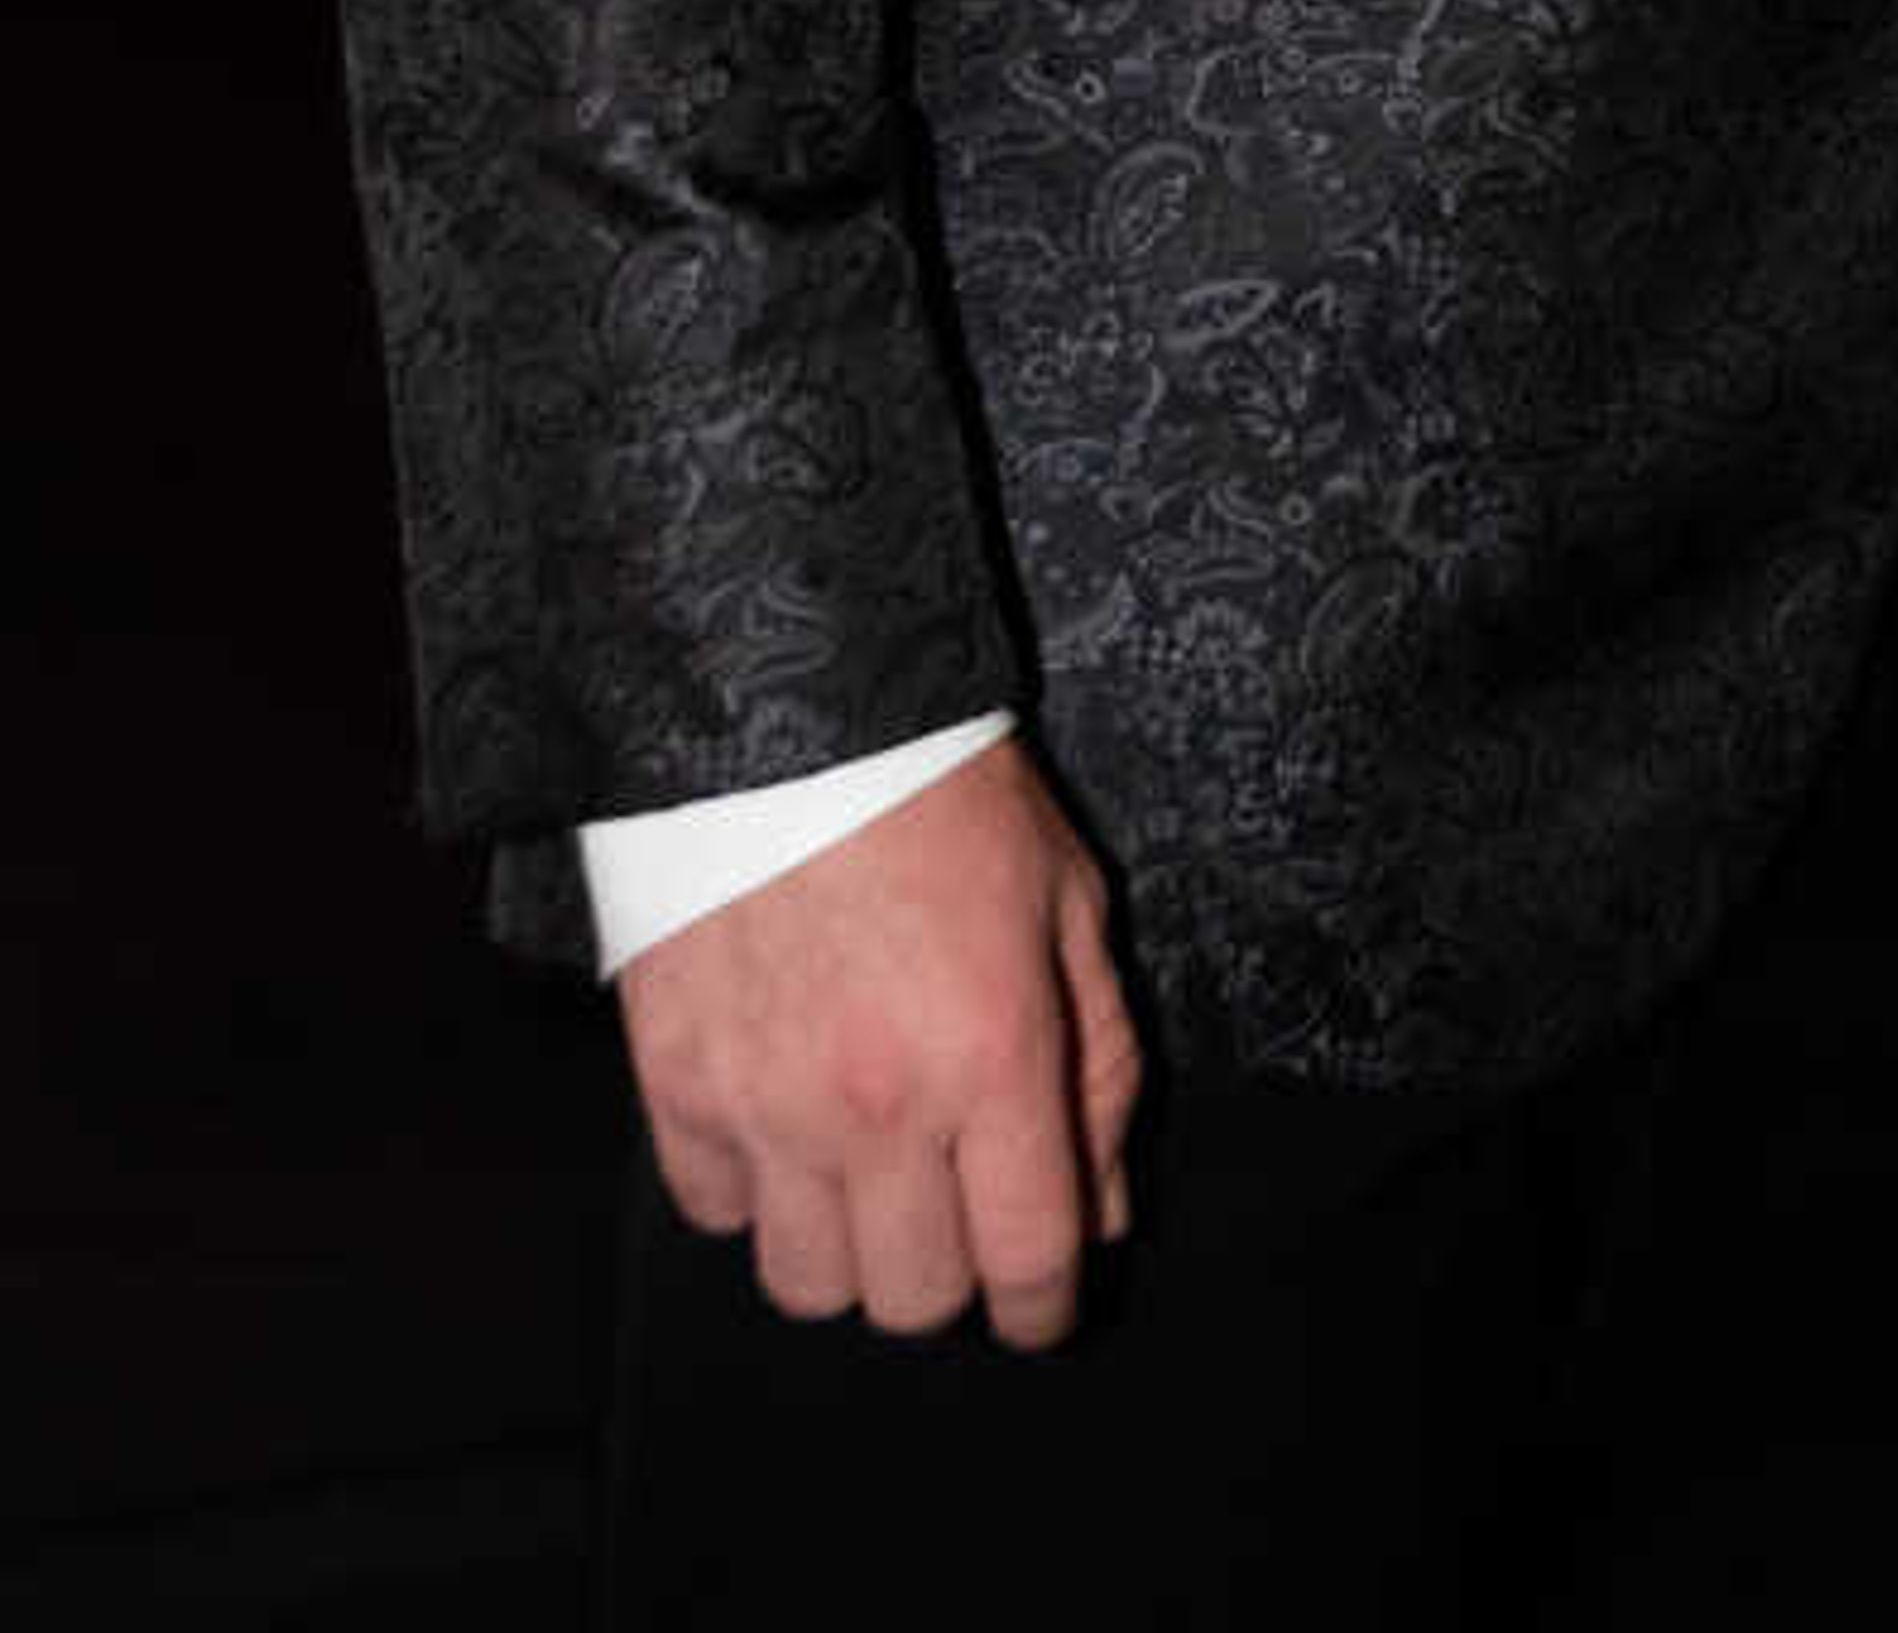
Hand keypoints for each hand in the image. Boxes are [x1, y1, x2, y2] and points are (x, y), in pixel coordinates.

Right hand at [619, 735, 1140, 1345]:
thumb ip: (1097, 1063)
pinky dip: (755, 1194)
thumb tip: (1099, 1210)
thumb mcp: (1066, 901)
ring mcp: (766, 1105)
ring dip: (850, 1252)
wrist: (780, 710)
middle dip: (953, 1276)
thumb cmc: (942, 791)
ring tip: (867, 1177)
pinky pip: (717, 1214)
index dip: (1047, 1306)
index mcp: (992, 1055)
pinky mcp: (677, 1086)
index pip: (1029, 1258)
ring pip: (809, 1286)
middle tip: (956, 1211)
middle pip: (915, 1298)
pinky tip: (785, 1123)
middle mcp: (877, 1105)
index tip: (1044, 1301)